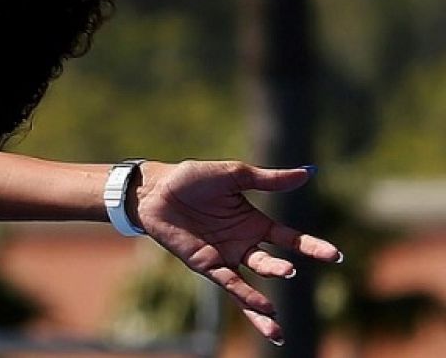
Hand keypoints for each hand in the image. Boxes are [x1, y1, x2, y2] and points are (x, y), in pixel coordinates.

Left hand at [133, 160, 340, 344]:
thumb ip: (270, 180)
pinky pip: (228, 282)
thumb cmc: (193, 179)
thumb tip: (309, 173)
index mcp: (255, 223)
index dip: (311, 247)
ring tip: (276, 317)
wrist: (155, 188)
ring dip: (263, 302)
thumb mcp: (235, 175)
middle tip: (293, 270)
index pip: (290, 239)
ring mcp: (225, 256)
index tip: (335, 256)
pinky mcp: (205, 263)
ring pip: (252, 283)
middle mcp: (243, 244)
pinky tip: (261, 306)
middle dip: (283, 269)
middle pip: (272, 263)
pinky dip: (245, 294)